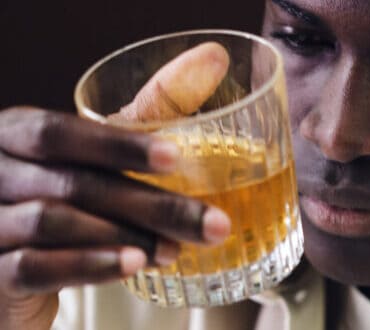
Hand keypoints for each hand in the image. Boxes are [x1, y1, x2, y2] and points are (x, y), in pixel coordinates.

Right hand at [0, 42, 229, 329]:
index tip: (175, 157)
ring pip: (53, 224)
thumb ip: (148, 111)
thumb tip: (214, 60)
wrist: (12, 257)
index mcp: (16, 133)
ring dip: (124, 236)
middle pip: (73, 184)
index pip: (59, 132)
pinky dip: (90, 266)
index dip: (117, 145)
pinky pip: (34, 268)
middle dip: (152, 205)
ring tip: (176, 248)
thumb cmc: (64, 188)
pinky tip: (134, 267)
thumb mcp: (97, 148)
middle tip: (212, 224)